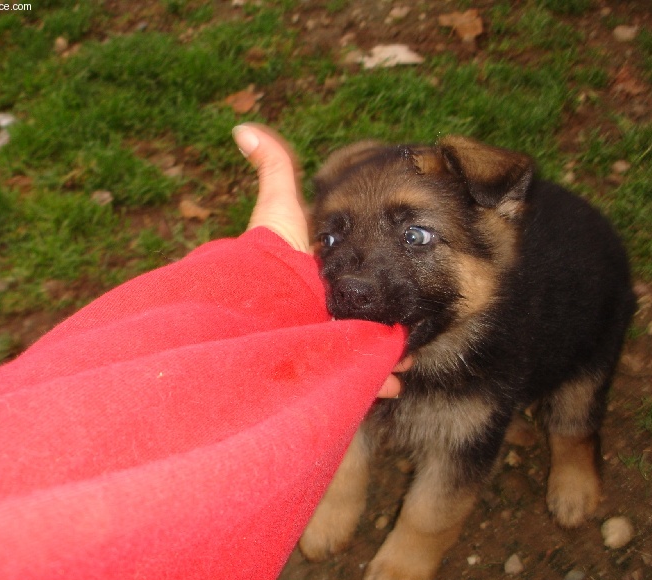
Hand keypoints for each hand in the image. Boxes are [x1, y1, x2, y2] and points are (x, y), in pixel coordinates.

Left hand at [233, 123, 412, 395]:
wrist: (268, 305)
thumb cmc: (274, 256)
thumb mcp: (280, 206)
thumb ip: (272, 166)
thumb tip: (242, 127)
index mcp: (316, 277)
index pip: (347, 279)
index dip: (367, 280)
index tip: (390, 278)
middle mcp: (320, 309)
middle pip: (358, 315)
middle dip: (381, 322)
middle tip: (406, 323)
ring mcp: (326, 339)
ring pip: (364, 348)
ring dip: (388, 352)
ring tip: (409, 354)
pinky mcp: (333, 366)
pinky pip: (363, 376)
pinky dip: (381, 379)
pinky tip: (397, 380)